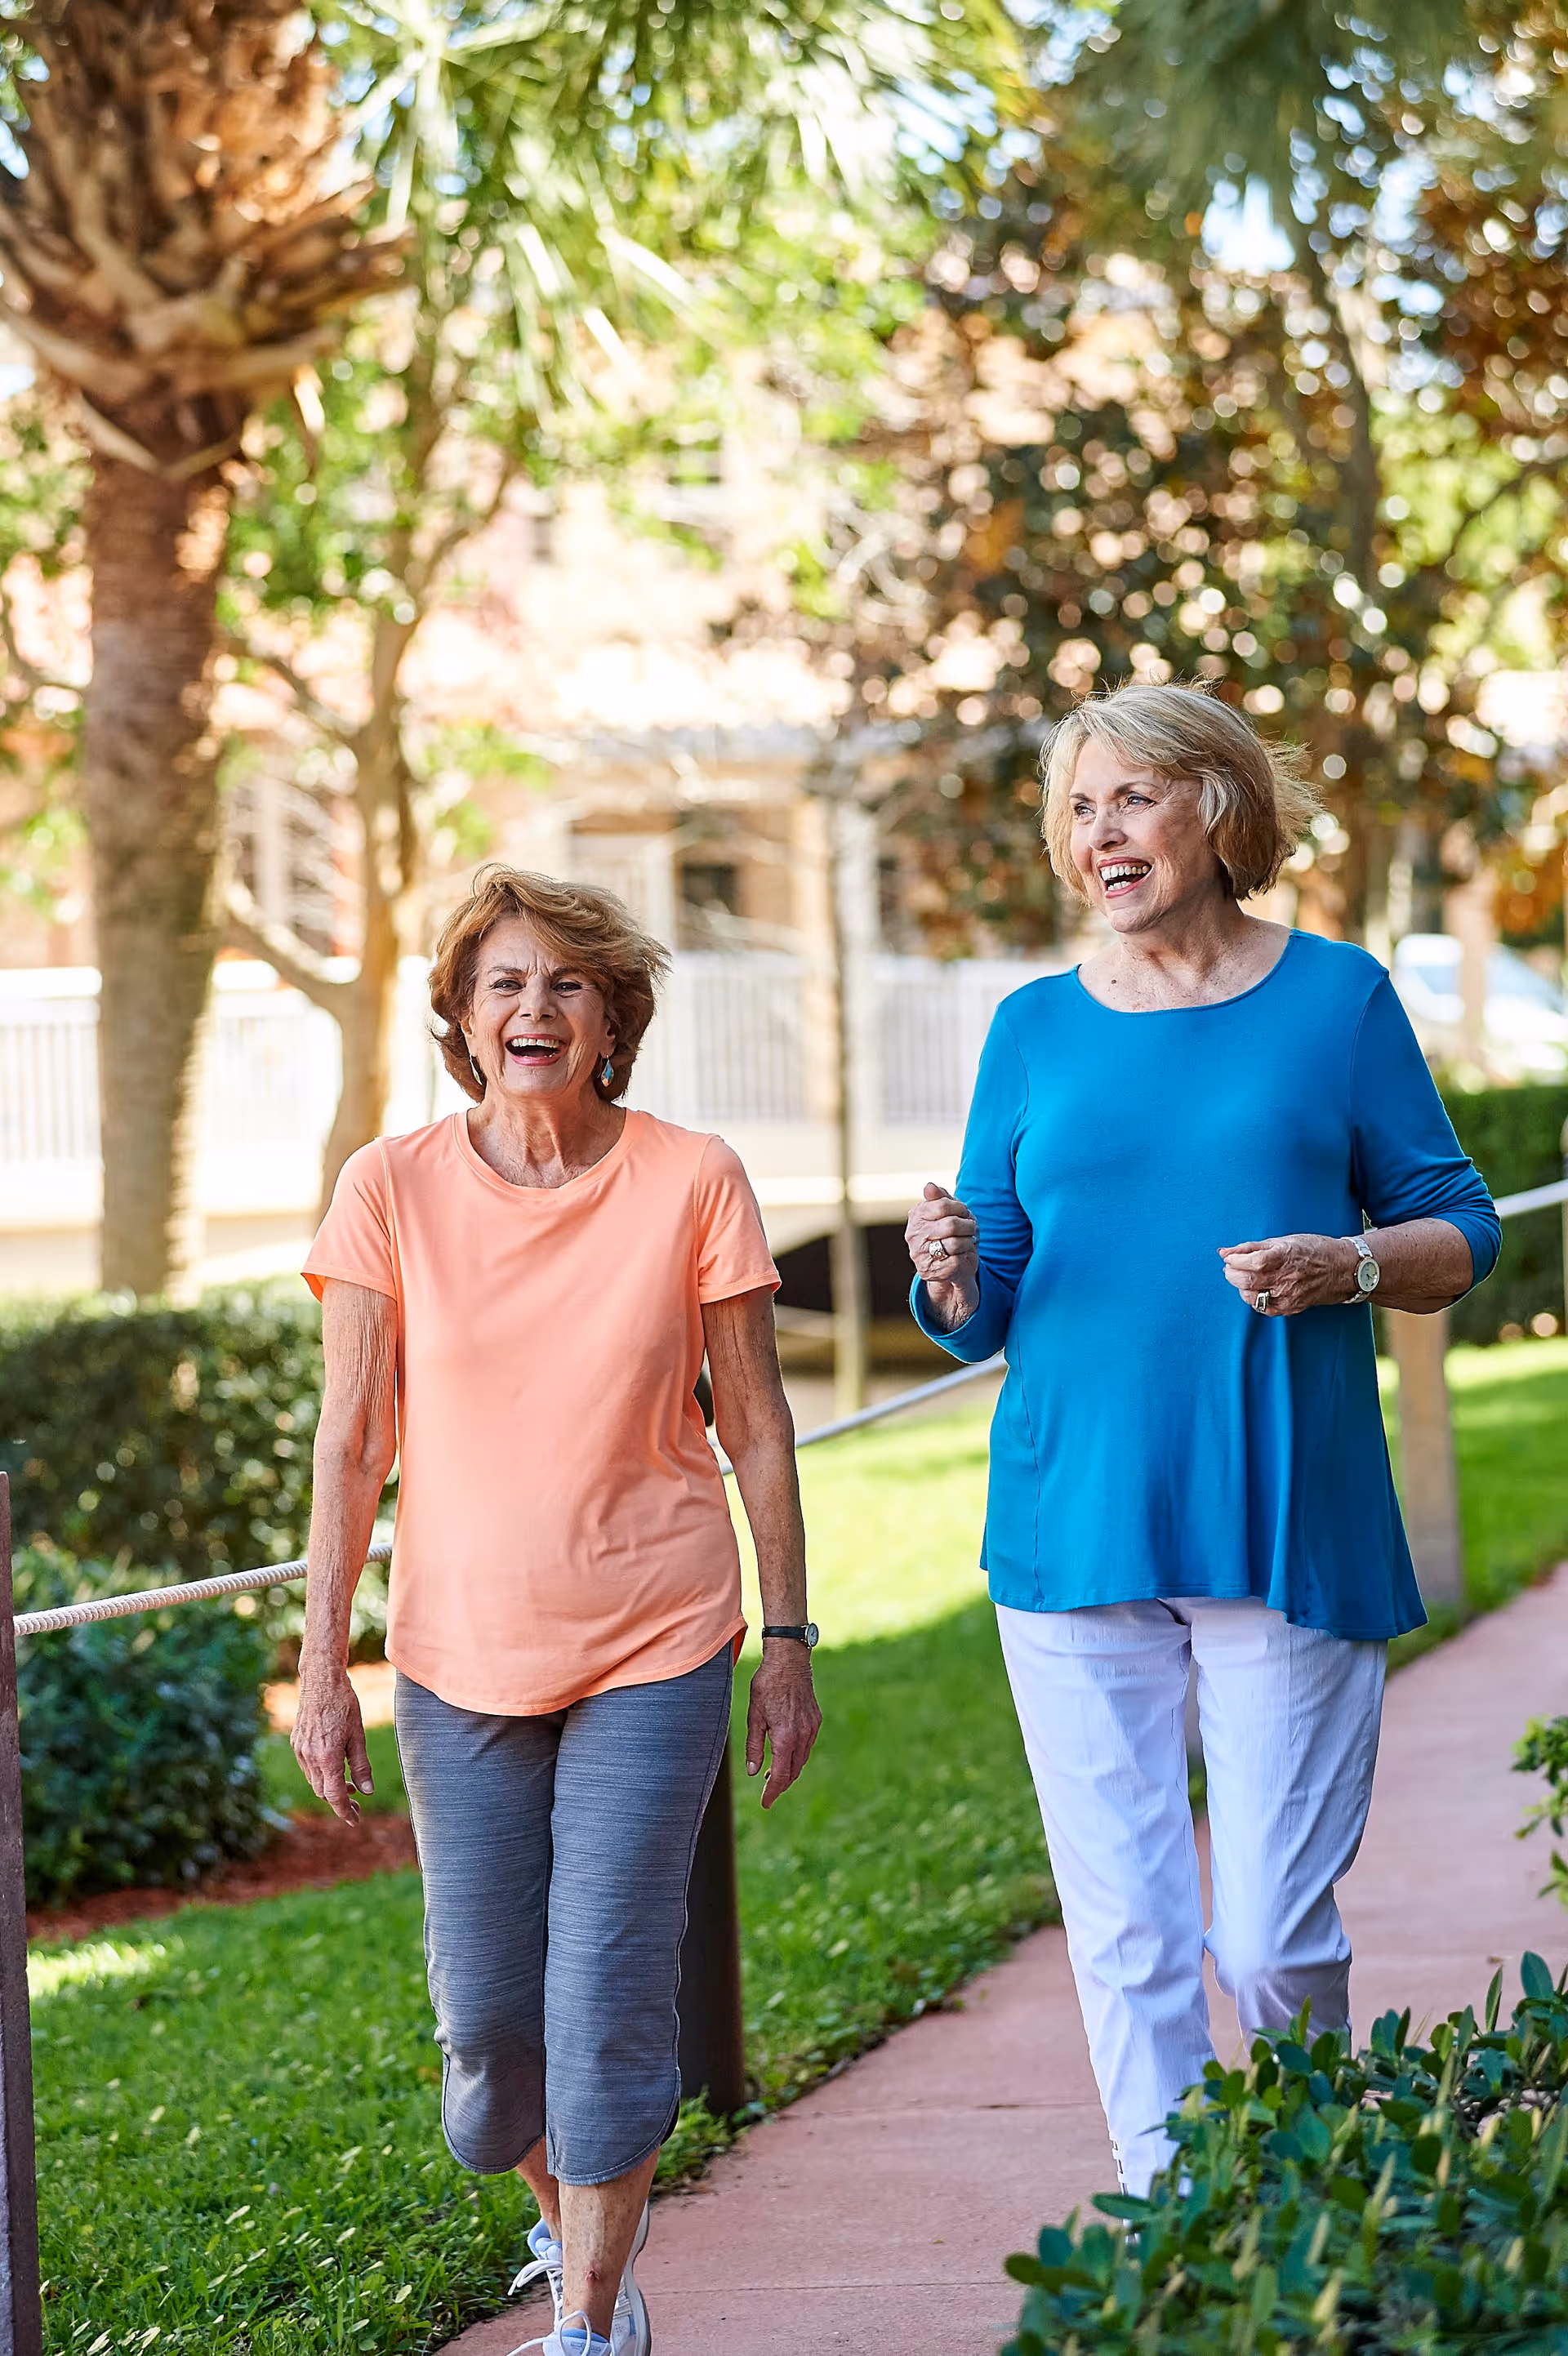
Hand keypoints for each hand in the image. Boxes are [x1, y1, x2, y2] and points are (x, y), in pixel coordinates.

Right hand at [290, 1660, 373, 1824]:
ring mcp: (300, 1750)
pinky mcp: (296, 1743)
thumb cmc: (344, 1705)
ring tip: (349, 1784)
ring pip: (314, 1781)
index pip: (335, 1796)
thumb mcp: (359, 1735)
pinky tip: (334, 1767)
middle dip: (339, 1801)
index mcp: (327, 1757)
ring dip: (330, 1787)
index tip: (355, 1820)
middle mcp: (309, 1757)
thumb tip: (367, 1791)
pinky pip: (308, 1768)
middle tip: (357, 1803)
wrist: (321, 1681)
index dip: (345, 1811)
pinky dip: (321, 1774)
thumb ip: (361, 1765)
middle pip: (323, 1792)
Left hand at [745, 1643, 821, 1809]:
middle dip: (780, 1785)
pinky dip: (796, 1756)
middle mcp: (802, 1736)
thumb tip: (753, 1772)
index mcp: (785, 1738)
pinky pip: (807, 1746)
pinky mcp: (815, 1720)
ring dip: (789, 1771)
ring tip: (773, 1774)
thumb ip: (754, 1746)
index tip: (765, 1803)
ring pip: (801, 1760)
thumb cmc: (767, 1685)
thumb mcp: (754, 1716)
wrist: (789, 1661)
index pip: (780, 1776)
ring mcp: (811, 1728)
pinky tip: (786, 1753)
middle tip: (767, 1792)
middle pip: (793, 1772)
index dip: (772, 1792)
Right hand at [905, 1183, 979, 1329]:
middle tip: (969, 1228)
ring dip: (968, 1241)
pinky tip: (962, 1255)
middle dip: (967, 1225)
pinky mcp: (932, 1271)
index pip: (941, 1206)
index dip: (959, 1208)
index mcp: (916, 1217)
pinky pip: (957, 1260)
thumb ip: (940, 1197)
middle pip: (951, 1224)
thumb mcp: (949, 1212)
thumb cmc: (952, 1233)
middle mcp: (914, 1236)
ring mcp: (921, 1255)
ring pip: (955, 1243)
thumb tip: (929, 1186)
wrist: (954, 1263)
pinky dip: (965, 1255)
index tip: (964, 1212)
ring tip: (966, 1241)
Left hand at [1218, 1232, 1359, 1316]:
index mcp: (1282, 1257)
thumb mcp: (1283, 1240)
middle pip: (1246, 1281)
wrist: (1342, 1269)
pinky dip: (1255, 1299)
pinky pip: (1264, 1308)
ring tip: (1247, 1277)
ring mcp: (1288, 1295)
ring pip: (1251, 1297)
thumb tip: (1224, 1252)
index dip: (1233, 1260)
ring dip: (1242, 1287)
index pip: (1248, 1262)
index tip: (1229, 1257)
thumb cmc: (1314, 1250)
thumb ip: (1251, 1247)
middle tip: (1232, 1267)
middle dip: (1232, 1274)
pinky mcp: (1291, 1307)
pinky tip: (1259, 1290)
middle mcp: (1284, 1278)